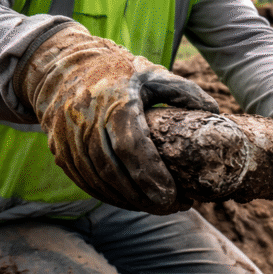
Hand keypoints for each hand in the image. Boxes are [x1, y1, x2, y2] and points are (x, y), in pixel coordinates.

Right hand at [15, 23, 218, 213]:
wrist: (62, 65)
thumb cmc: (119, 72)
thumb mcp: (153, 74)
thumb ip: (184, 92)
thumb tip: (214, 113)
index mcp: (114, 102)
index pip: (131, 147)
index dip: (151, 176)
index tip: (173, 195)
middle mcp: (86, 121)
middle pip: (114, 170)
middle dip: (143, 196)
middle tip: (173, 207)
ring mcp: (67, 137)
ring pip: (97, 180)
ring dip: (127, 200)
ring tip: (157, 208)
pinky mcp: (58, 149)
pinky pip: (83, 180)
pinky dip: (108, 195)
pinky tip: (131, 201)